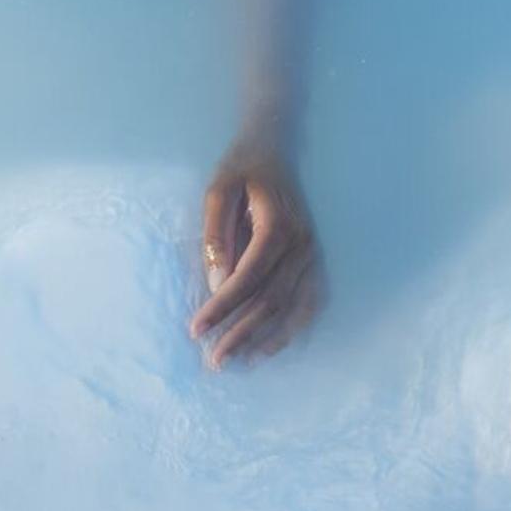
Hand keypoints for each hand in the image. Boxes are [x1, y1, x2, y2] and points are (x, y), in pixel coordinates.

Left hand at [191, 136, 325, 366]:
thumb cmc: (241, 169)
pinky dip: (290, 330)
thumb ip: (216, 236)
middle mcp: (301, 246)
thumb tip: (216, 285)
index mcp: (277, 227)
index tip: (196, 330)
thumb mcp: (217, 191)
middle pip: (270, 301)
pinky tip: (267, 347)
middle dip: (240, 333)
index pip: (247, 279)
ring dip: (265, 339)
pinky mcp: (314, 261)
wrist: (273, 148)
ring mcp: (312, 255)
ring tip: (238, 362)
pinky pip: (308, 304)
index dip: (221, 308)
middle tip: (212, 360)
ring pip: (291, 309)